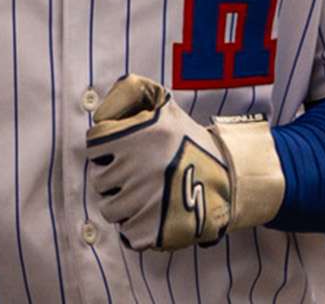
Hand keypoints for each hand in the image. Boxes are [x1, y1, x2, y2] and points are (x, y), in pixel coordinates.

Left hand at [84, 75, 233, 250]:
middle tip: (135, 174)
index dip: (105, 147)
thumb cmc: (189, 141)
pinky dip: (136, 226)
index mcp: (139, 136)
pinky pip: (125, 232)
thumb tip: (101, 108)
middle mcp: (139, 168)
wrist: (230, 178)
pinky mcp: (153, 229)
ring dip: (122, 203)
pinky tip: (152, 213)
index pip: (94, 144)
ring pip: (109, 208)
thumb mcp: (165, 105)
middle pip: (99, 179)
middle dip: (114, 177)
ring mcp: (145, 201)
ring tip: (143, 195)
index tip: (119, 151)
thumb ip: (133, 91)